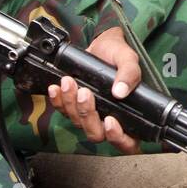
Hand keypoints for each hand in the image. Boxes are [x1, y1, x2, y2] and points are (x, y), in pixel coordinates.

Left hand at [46, 26, 142, 152]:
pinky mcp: (74, 107)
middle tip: (85, 92)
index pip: (127, 142)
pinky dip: (58, 101)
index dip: (118, 138)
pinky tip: (56, 88)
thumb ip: (129, 74)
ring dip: (71, 103)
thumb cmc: (118, 55)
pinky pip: (63, 112)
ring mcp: (90, 115)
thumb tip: (121, 92)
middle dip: (87, 115)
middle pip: (96, 134)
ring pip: (78, 123)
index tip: (110, 120)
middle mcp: (109, 120)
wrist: (102, 45)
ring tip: (69, 82)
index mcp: (129, 115)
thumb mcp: (128, 59)